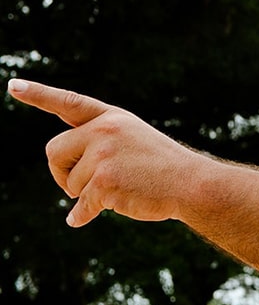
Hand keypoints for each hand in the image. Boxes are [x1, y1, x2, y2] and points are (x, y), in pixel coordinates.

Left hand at [8, 79, 205, 226]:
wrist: (193, 184)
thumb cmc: (166, 167)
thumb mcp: (135, 141)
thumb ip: (100, 146)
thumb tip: (69, 189)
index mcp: (111, 118)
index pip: (69, 102)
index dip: (38, 94)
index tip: (13, 85)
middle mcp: (104, 132)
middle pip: (54, 152)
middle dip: (62, 172)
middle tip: (84, 182)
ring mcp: (103, 157)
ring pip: (70, 183)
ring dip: (87, 194)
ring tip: (120, 190)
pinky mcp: (104, 184)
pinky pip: (80, 205)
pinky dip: (82, 215)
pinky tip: (78, 219)